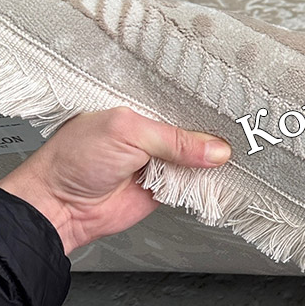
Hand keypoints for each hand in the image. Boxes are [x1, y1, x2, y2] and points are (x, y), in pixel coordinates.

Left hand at [0, 107, 231, 255]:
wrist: (60, 208)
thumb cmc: (74, 160)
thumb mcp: (127, 133)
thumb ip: (174, 139)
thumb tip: (215, 150)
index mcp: (140, 105)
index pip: (181, 97)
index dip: (205, 99)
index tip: (232, 101)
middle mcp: (152, 130)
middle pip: (195, 126)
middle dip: (216, 128)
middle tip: (243, 125)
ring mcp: (160, 159)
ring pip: (199, 154)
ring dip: (215, 156)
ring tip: (245, 146)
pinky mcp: (166, 186)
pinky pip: (195, 181)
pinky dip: (209, 180)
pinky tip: (226, 171)